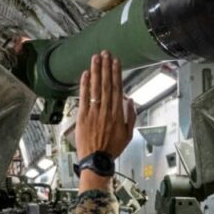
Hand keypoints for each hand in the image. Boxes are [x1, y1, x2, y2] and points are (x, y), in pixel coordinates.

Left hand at [75, 51, 135, 192]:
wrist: (96, 160)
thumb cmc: (112, 149)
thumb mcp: (128, 134)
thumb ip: (130, 116)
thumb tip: (131, 100)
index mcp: (118, 114)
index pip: (117, 88)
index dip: (117, 74)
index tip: (116, 62)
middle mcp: (106, 110)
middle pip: (106, 85)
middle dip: (106, 67)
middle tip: (106, 53)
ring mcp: (94, 113)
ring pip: (95, 88)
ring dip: (96, 71)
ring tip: (96, 58)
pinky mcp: (82, 116)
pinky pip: (84, 97)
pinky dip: (84, 85)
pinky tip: (85, 73)